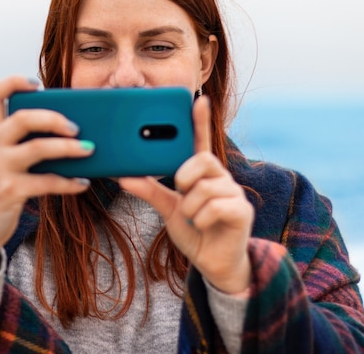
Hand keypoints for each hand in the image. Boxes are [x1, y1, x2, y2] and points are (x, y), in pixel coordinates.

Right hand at [0, 76, 92, 272]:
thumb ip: (21, 143)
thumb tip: (67, 131)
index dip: (14, 82)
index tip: (37, 85)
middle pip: (23, 117)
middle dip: (54, 118)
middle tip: (76, 127)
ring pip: (38, 148)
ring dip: (68, 148)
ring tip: (89, 150)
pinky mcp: (9, 191)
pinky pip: (47, 182)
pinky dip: (69, 182)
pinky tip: (83, 184)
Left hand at [119, 97, 253, 293]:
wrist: (213, 263)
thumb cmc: (194, 231)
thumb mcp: (168, 209)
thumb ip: (149, 191)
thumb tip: (122, 176)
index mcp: (202, 174)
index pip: (201, 142)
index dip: (200, 121)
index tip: (197, 99)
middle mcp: (220, 177)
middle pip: (202, 160)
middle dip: (185, 177)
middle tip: (181, 192)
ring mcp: (234, 193)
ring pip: (204, 187)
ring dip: (190, 207)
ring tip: (194, 218)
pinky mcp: (241, 210)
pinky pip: (215, 207)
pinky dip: (202, 219)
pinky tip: (205, 226)